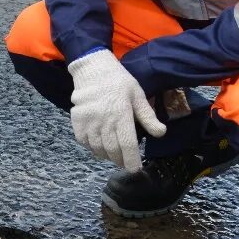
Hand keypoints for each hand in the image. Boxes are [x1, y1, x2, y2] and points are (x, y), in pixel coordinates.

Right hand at [67, 48, 165, 171]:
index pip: (127, 144)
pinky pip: (84, 142)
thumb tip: (161, 133)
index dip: (131, 160)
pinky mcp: (77, 121)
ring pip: (97, 148)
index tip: (135, 169)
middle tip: (125, 162)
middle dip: (120, 160)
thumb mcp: (137, 95)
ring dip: (106, 156)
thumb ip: (147, 116)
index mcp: (121, 114)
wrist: (92, 69)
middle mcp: (104, 121)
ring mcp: (88, 121)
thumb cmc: (119, 81)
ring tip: (113, 155)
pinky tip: (99, 145)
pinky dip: (92, 147)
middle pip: (112, 150)